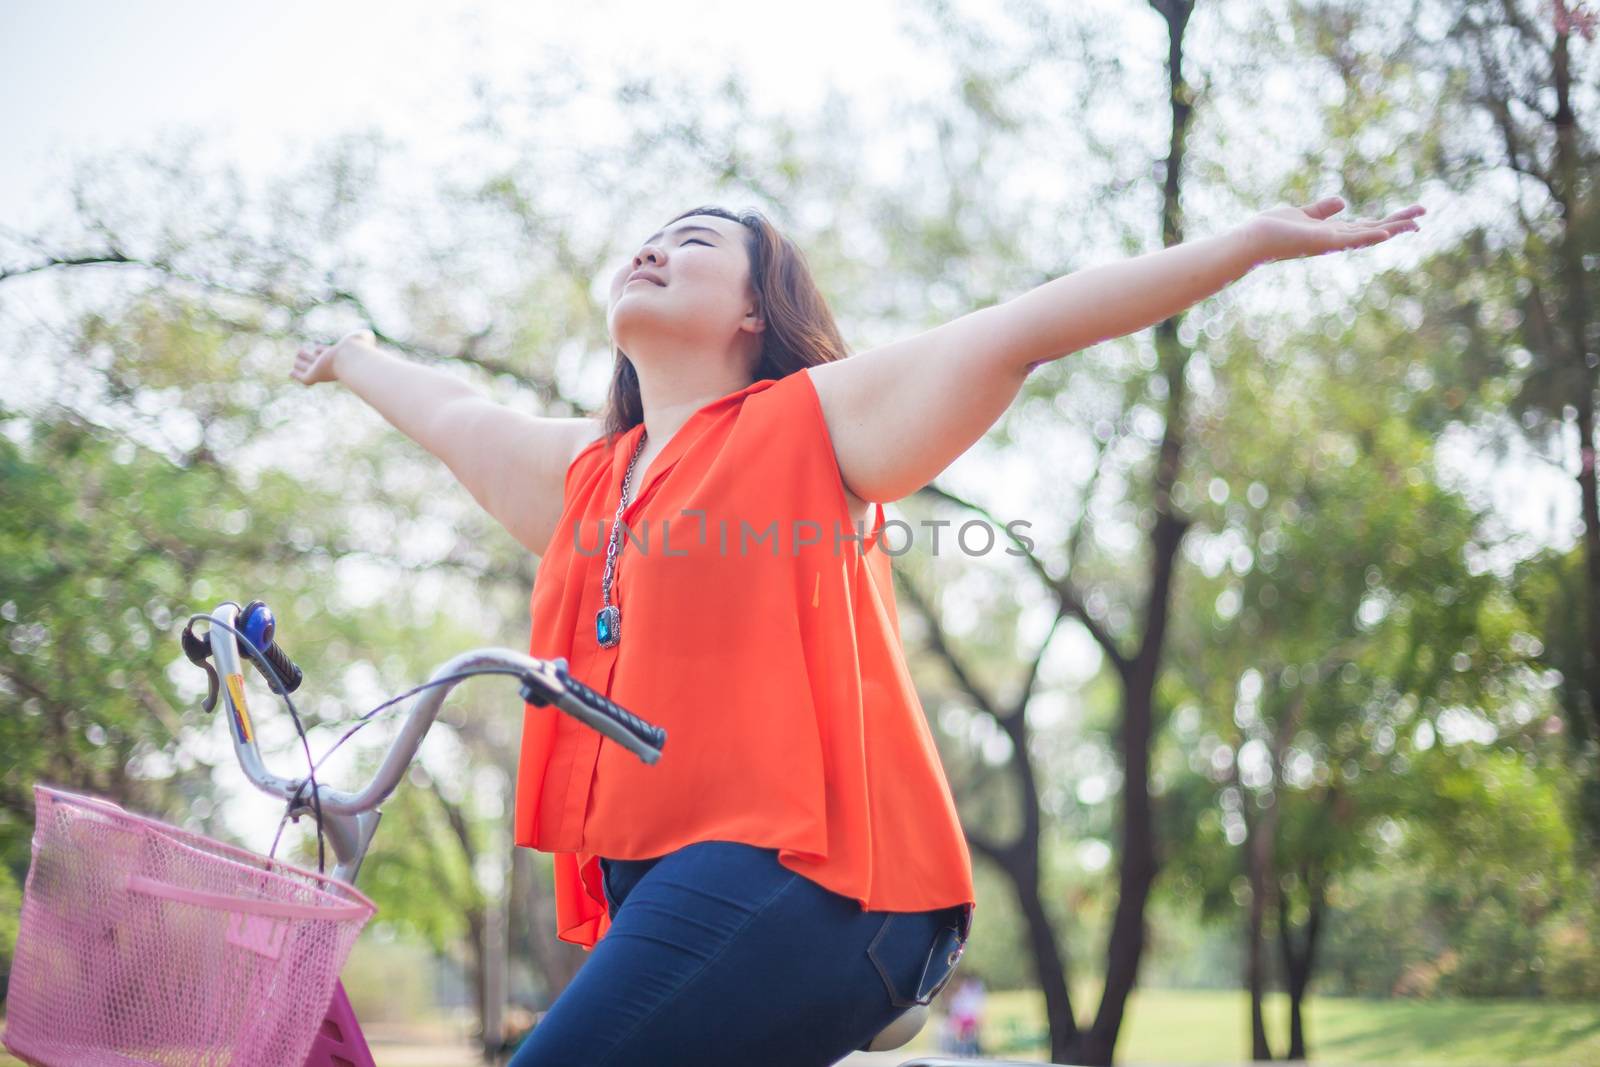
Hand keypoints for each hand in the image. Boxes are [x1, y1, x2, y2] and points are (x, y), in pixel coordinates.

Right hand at [290, 328, 375, 385]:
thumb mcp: (362, 338)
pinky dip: (297, 376)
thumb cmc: (358, 349)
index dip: (322, 351)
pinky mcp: (315, 376)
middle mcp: (330, 365)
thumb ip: (363, 336)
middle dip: (310, 357)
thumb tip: (366, 335)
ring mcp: (322, 370)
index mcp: (339, 358)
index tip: (317, 349)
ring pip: (309, 368)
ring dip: (301, 363)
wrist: (351, 358)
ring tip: (296, 358)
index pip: (328, 355)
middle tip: (300, 352)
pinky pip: (304, 378)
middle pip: (317, 362)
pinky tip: (291, 373)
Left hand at [1242, 196, 1424, 265]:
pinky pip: (1350, 240)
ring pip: (1368, 235)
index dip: (1389, 220)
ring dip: (1391, 229)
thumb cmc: (1273, 229)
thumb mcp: (1304, 213)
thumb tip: (1342, 201)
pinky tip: (1385, 232)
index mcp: (1333, 232)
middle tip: (1423, 215)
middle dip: (1398, 223)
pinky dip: (1368, 237)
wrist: (1253, 239)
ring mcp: (1330, 242)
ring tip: (1414, 224)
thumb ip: (1322, 209)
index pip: (1367, 225)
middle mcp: (1335, 239)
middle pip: (1374, 229)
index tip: (1410, 215)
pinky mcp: (1322, 242)